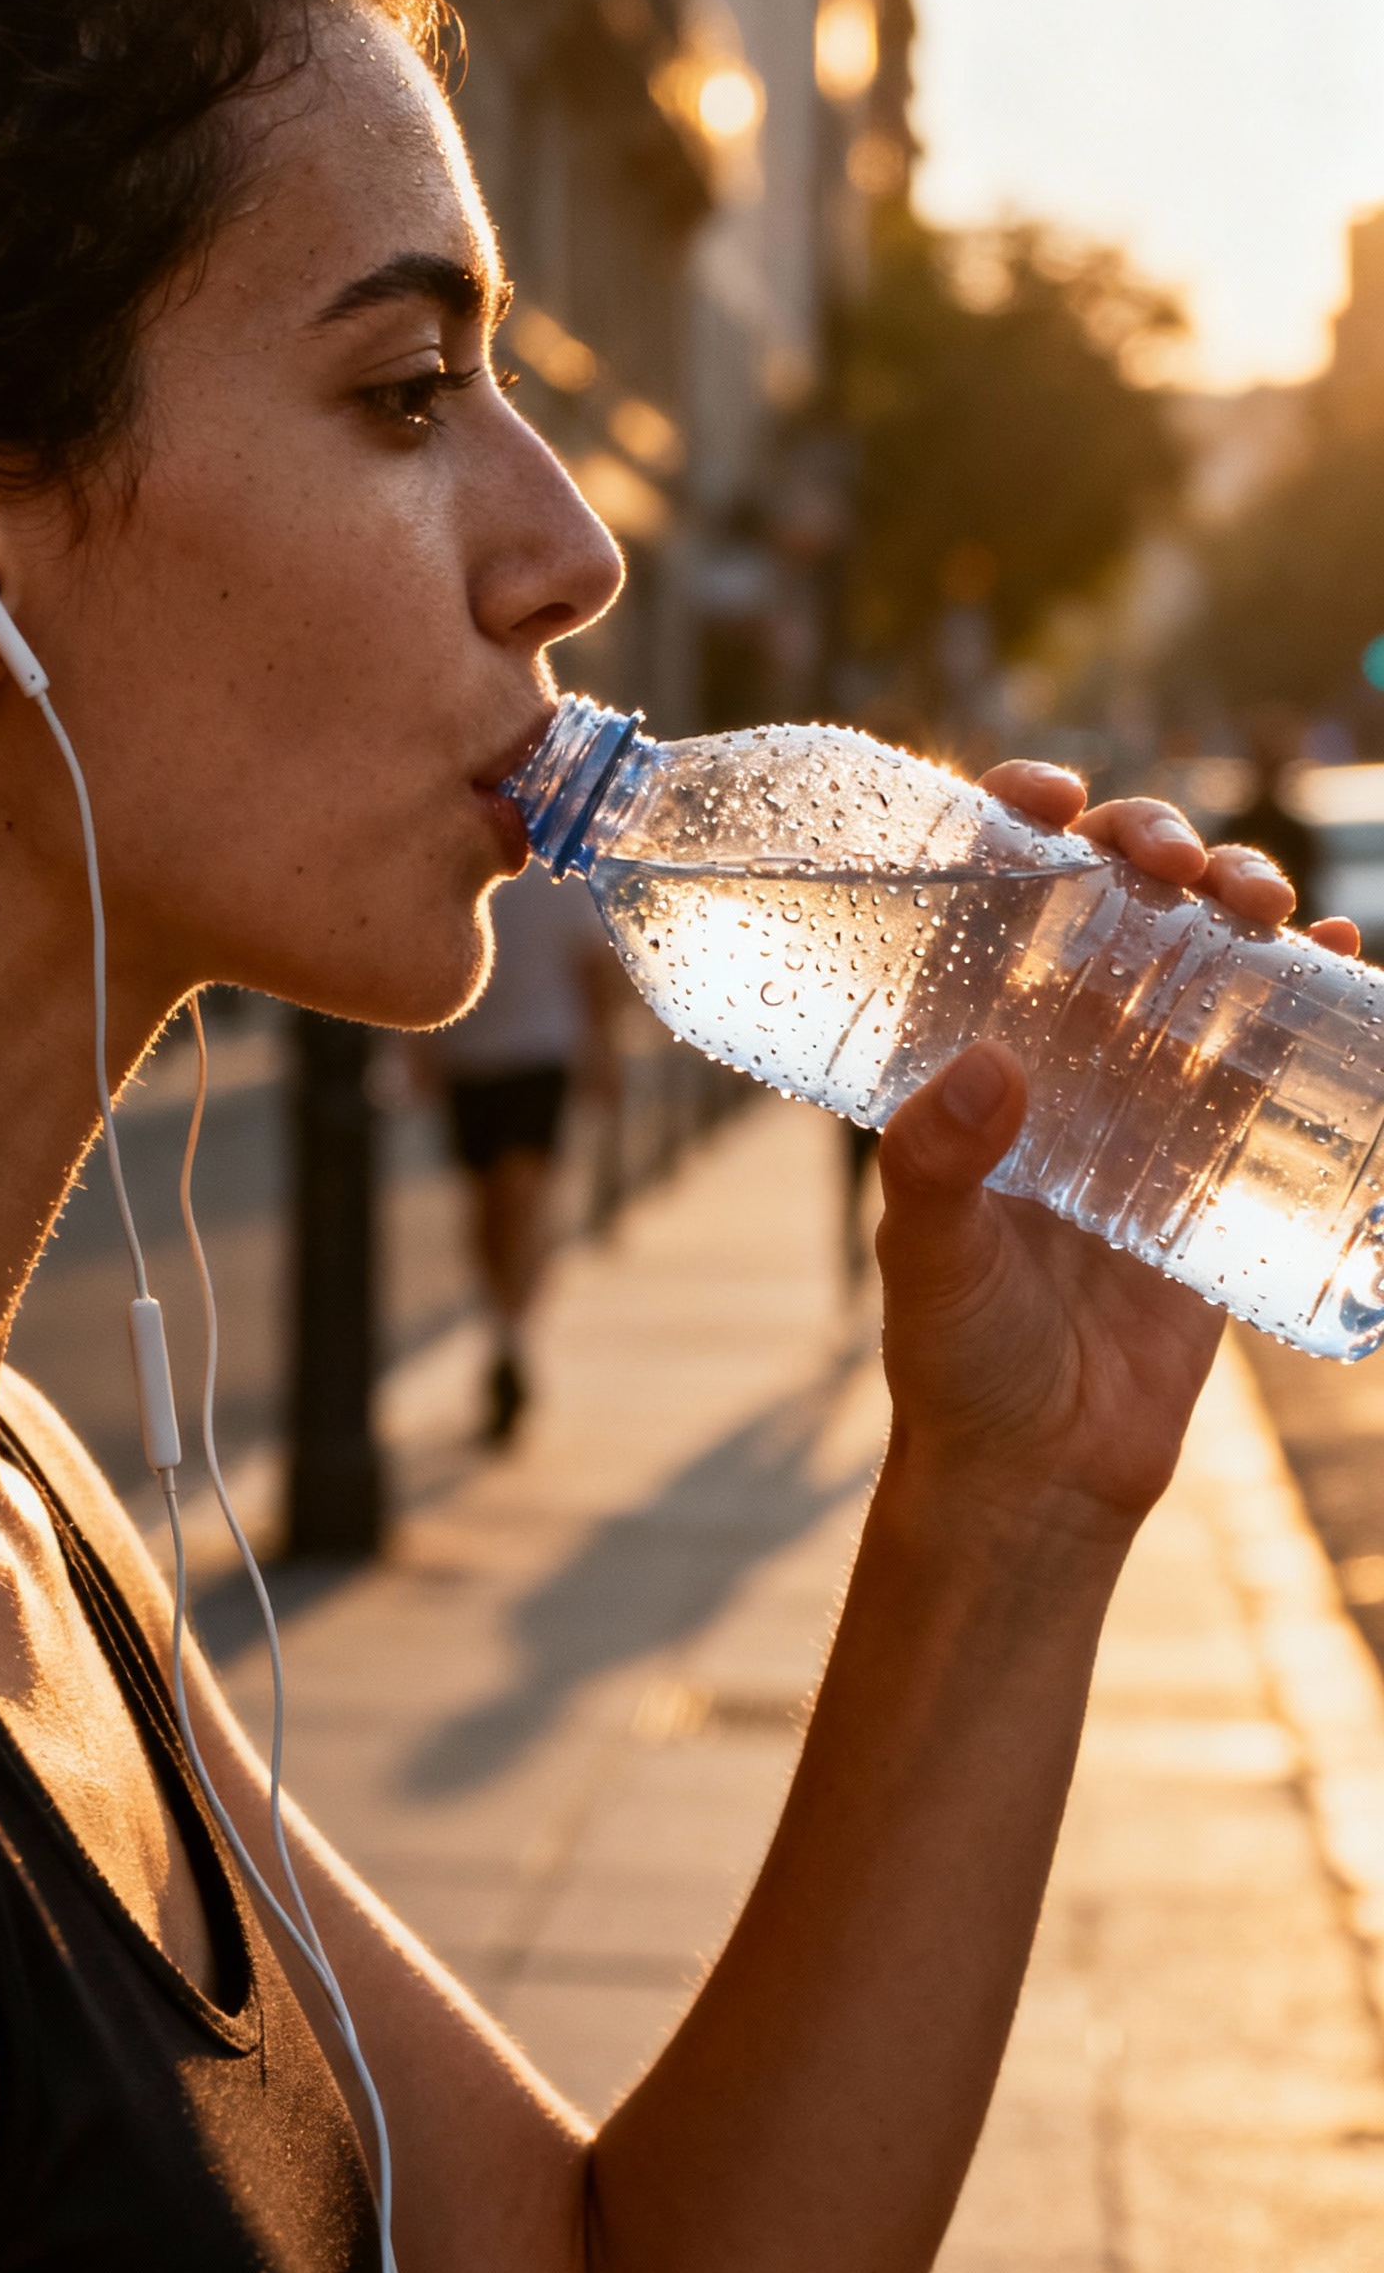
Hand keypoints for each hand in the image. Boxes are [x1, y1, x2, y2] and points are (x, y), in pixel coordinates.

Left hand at [873, 761, 1357, 1549]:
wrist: (1043, 1475)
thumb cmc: (958, 1363)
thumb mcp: (929, 1258)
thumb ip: (935, 1169)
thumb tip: (989, 1069)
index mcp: (964, 1048)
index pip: (986, 900)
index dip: (1018, 823)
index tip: (1052, 798)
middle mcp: (1051, 1051)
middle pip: (1108, 903)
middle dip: (1151, 846)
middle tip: (1173, 861)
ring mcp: (1139, 1096)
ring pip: (1198, 955)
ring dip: (1237, 896)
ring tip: (1262, 900)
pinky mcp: (1212, 1153)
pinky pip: (1268, 1049)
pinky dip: (1313, 988)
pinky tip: (1342, 951)